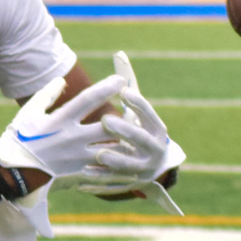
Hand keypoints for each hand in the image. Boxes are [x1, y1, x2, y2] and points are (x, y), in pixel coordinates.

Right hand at [0, 74, 126, 181]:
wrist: (12, 171)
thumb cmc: (19, 139)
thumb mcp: (29, 112)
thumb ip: (47, 95)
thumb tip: (61, 80)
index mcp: (61, 120)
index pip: (89, 99)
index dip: (107, 88)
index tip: (121, 80)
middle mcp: (72, 138)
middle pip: (108, 126)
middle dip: (123, 119)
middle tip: (133, 115)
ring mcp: (77, 157)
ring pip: (111, 149)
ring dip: (123, 143)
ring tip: (134, 139)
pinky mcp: (78, 172)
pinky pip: (103, 168)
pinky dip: (116, 164)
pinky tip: (126, 162)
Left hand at [74, 52, 185, 213]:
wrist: (149, 168)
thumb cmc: (137, 130)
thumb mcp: (135, 111)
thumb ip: (128, 86)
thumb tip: (119, 55)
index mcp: (156, 129)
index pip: (150, 115)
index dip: (139, 104)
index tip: (123, 91)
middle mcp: (154, 150)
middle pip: (142, 140)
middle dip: (126, 131)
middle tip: (106, 120)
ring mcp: (142, 169)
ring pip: (130, 165)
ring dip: (115, 160)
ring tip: (99, 154)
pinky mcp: (129, 185)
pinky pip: (114, 184)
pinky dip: (100, 181)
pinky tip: (84, 176)